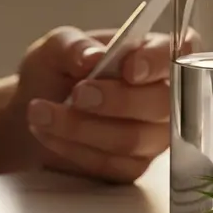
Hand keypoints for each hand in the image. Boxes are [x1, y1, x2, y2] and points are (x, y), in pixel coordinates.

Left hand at [15, 26, 173, 183]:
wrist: (36, 108)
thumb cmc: (56, 70)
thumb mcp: (56, 47)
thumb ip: (74, 46)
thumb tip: (92, 56)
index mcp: (153, 55)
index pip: (175, 55)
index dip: (158, 63)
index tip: (129, 69)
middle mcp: (162, 96)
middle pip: (160, 105)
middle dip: (116, 101)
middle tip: (76, 94)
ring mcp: (152, 136)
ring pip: (131, 139)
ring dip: (81, 127)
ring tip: (41, 111)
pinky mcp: (131, 166)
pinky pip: (109, 163)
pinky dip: (73, 148)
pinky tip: (48, 132)